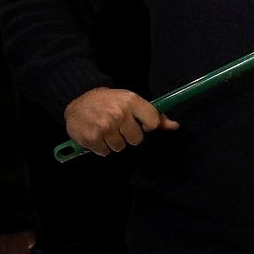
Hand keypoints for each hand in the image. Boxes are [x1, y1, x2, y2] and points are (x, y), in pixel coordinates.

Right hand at [63, 87, 178, 155]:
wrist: (78, 100)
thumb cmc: (109, 101)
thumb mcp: (132, 101)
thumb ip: (154, 115)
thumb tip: (175, 126)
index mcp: (132, 101)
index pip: (153, 123)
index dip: (148, 125)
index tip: (139, 122)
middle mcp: (119, 114)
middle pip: (137, 139)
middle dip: (129, 135)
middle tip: (119, 125)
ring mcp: (105, 127)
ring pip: (121, 147)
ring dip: (114, 142)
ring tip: (107, 129)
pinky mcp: (92, 138)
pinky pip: (105, 152)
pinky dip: (102, 146)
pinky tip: (98, 134)